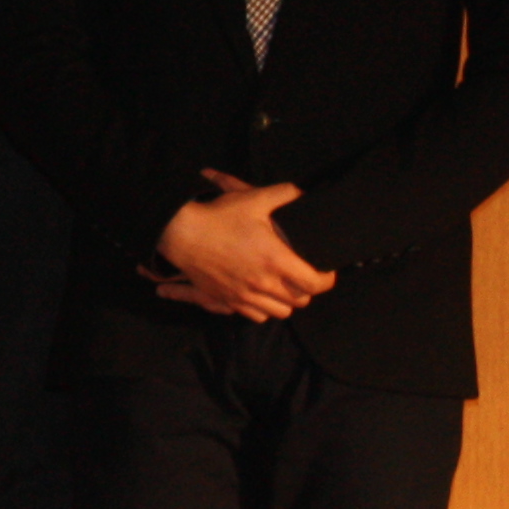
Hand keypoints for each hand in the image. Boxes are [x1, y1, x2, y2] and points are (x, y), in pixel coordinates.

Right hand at [153, 170, 336, 319]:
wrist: (181, 234)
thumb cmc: (219, 217)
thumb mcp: (254, 199)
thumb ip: (285, 194)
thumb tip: (305, 191)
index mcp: (276, 261)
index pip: (315, 284)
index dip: (327, 279)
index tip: (325, 270)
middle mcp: (263, 284)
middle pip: (301, 301)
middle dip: (307, 289)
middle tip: (303, 273)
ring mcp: (245, 296)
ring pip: (280, 312)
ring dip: (286, 301)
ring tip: (283, 285)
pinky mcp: (229, 301)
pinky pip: (257, 316)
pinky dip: (264, 308)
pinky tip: (261, 293)